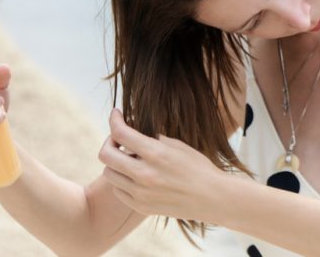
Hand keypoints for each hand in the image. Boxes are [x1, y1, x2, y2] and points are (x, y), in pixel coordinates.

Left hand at [98, 109, 227, 222]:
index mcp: (156, 153)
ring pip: (108, 173)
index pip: (121, 133)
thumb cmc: (198, 167)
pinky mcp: (141, 207)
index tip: (116, 113)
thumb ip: (152, 138)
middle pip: (106, 154)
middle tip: (118, 138)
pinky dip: (121, 180)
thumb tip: (133, 128)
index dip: (114, 119)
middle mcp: (145, 174)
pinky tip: (133, 175)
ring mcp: (141, 193)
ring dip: (115, 162)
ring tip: (129, 158)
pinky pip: (117, 191)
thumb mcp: (177, 145)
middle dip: (109, 141)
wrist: (213, 198)